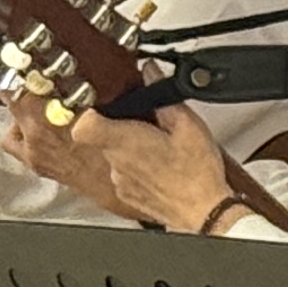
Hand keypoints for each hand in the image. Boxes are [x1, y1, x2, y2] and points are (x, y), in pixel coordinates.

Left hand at [23, 104, 236, 230]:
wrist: (204, 213)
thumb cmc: (197, 175)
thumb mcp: (189, 126)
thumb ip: (164, 98)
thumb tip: (150, 73)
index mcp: (126, 141)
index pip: (84, 124)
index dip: (88, 110)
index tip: (101, 104)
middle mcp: (116, 161)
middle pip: (99, 135)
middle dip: (119, 126)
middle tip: (144, 125)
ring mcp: (118, 179)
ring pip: (112, 154)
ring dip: (129, 148)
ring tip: (157, 149)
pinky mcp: (124, 192)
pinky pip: (121, 171)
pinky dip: (135, 167)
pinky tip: (157, 167)